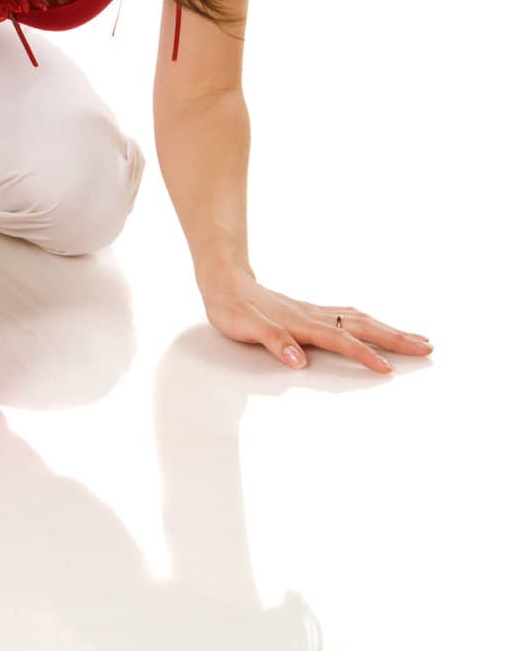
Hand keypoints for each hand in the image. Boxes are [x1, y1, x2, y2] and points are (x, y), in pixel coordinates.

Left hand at [198, 268, 433, 372]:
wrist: (223, 280)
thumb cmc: (231, 307)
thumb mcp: (244, 326)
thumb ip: (272, 341)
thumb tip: (299, 360)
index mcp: (300, 322)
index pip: (340, 340)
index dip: (364, 355)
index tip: (389, 369)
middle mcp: (313, 314)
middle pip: (361, 325)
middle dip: (395, 338)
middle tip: (427, 348)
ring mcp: (313, 311)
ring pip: (359, 319)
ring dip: (388, 329)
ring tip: (416, 339)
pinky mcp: (310, 311)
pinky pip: (349, 316)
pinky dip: (370, 322)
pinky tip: (376, 325)